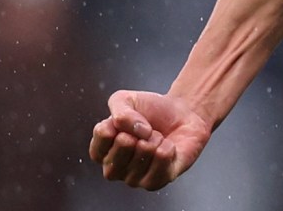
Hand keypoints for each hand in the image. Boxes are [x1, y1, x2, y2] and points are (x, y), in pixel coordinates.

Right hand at [89, 89, 211, 190]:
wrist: (180, 116)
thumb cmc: (150, 111)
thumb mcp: (126, 100)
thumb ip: (120, 111)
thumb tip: (133, 132)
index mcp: (102, 151)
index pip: (103, 134)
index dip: (121, 120)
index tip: (129, 119)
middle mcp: (114, 170)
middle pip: (124, 143)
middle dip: (140, 129)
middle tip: (146, 131)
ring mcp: (133, 179)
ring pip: (145, 150)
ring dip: (156, 137)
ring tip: (157, 139)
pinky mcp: (155, 183)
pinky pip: (162, 158)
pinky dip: (168, 146)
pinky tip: (167, 148)